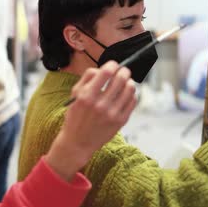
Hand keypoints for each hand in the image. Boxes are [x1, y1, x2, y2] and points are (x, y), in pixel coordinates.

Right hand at [46, 61, 136, 180]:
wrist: (78, 142)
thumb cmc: (76, 117)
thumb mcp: (74, 95)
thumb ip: (87, 78)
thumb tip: (102, 68)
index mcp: (87, 96)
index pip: (106, 72)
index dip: (112, 65)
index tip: (113, 65)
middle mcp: (100, 104)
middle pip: (121, 78)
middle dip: (124, 71)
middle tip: (123, 71)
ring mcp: (112, 114)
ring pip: (130, 89)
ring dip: (129, 82)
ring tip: (126, 82)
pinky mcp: (120, 121)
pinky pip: (133, 101)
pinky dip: (132, 94)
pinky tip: (126, 94)